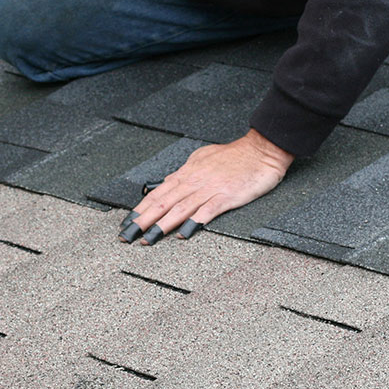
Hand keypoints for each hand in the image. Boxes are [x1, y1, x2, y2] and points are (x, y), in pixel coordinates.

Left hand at [119, 129, 293, 244]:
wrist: (262, 150)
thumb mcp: (202, 158)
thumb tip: (168, 182)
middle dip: (143, 220)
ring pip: (180, 208)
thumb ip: (185, 173)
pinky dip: (194, 221)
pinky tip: (184, 233)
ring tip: (148, 238)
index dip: (140, 209)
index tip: (126, 222)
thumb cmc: (234, 155)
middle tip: (127, 235)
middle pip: (162, 202)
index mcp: (187, 173)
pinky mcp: (227, 196)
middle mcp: (194, 181)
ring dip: (162, 225)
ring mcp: (210, 189)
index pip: (156, 193)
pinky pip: (207, 210)